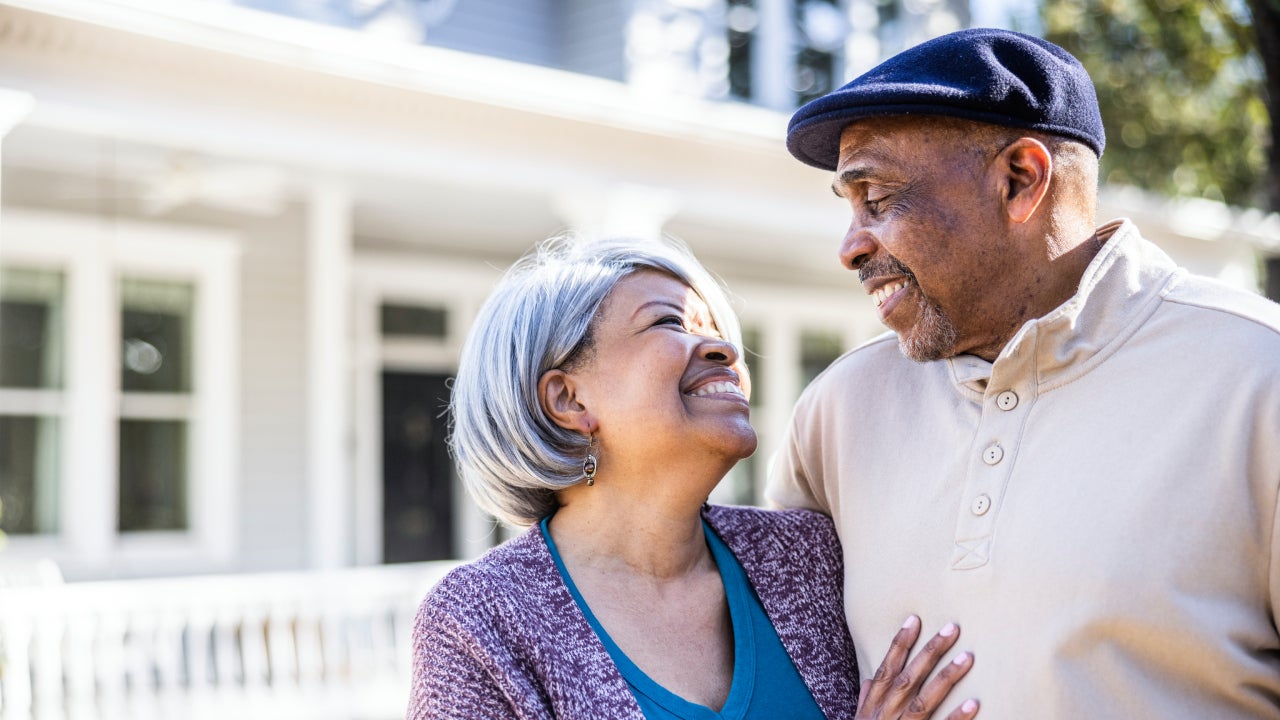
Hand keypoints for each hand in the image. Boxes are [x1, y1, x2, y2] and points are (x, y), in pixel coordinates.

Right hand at [854, 615, 978, 719]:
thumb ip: (865, 700)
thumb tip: (869, 680)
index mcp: (874, 706)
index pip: (887, 668)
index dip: (899, 643)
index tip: (915, 620)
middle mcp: (886, 714)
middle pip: (908, 677)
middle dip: (929, 651)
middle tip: (951, 629)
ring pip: (924, 700)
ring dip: (946, 678)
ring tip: (967, 658)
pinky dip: (956, 718)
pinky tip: (974, 703)